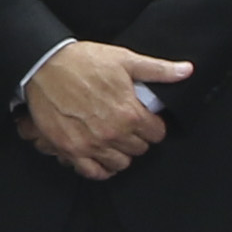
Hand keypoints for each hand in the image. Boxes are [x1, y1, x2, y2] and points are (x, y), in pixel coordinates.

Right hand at [20, 40, 186, 178]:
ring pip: (120, 164)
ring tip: (114, 140)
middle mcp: (113, 133)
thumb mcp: (125, 60)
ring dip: (120, 154)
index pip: (157, 134)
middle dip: (137, 138)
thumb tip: (186, 71)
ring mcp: (91, 144)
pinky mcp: (71, 150)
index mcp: (130, 113)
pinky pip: (93, 172)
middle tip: (128, 126)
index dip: (153, 125)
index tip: (145, 119)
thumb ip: (158, 70)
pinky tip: (100, 157)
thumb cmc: (84, 61)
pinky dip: (100, 168)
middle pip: (139, 150)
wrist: (44, 66)